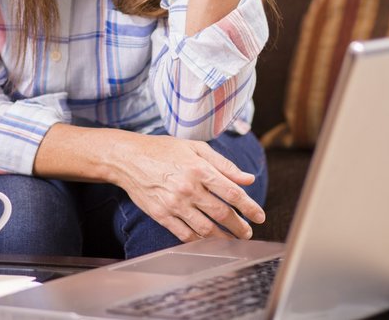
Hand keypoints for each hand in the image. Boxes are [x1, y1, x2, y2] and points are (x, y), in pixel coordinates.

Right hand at [111, 131, 264, 241]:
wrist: (128, 158)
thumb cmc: (163, 150)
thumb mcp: (195, 148)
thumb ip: (224, 164)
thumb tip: (248, 179)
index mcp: (199, 169)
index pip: (233, 193)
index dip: (250, 207)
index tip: (259, 216)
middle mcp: (188, 188)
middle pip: (222, 214)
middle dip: (240, 226)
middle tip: (247, 232)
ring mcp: (174, 204)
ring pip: (205, 229)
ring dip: (223, 238)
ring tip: (232, 240)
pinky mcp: (161, 215)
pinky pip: (185, 234)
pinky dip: (200, 241)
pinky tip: (208, 241)